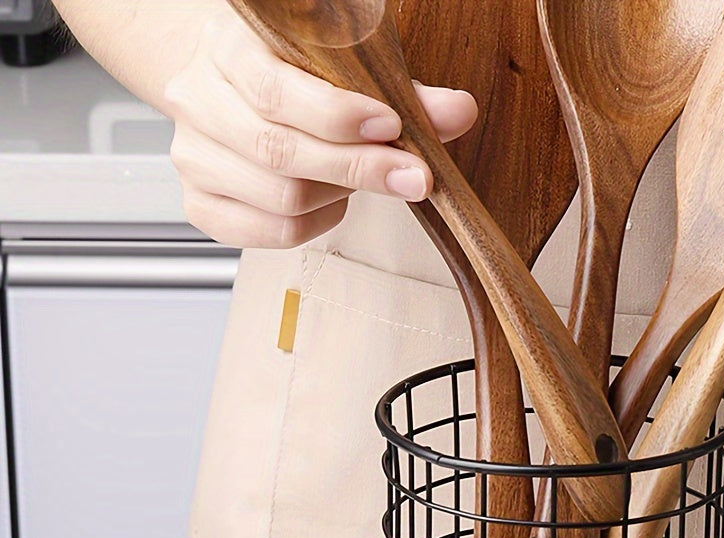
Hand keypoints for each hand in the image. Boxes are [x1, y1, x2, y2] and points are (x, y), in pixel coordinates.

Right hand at [161, 9, 477, 248]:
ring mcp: (192, 155)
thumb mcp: (341, 65)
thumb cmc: (292, 73)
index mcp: (227, 46)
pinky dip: (313, 226)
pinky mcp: (199, 203)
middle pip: (280, 152)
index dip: (338, 116)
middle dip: (359, 168)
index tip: (390, 126)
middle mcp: (197, 98)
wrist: (230, 84)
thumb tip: (460, 111)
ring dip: (338, 195)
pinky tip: (330, 203)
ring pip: (279, 197)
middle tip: (413, 176)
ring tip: (359, 178)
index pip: (275, 90)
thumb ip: (402, 91)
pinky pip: (267, 232)